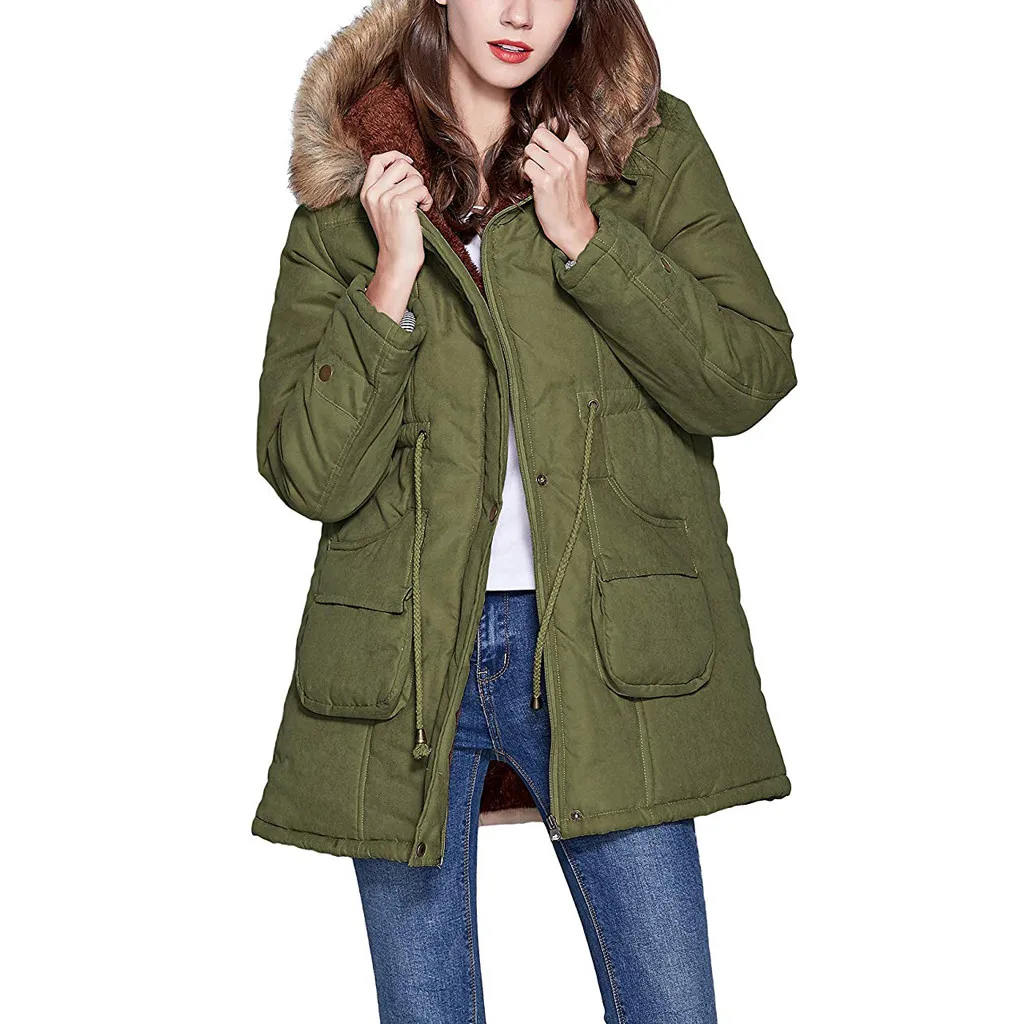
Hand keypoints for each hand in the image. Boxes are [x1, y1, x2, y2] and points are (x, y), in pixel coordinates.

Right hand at [360, 151, 433, 277]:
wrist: (397, 259)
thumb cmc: (396, 236)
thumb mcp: (383, 208)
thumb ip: (387, 187)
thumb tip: (405, 165)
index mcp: (366, 192)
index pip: (377, 160)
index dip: (395, 156)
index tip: (408, 162)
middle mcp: (373, 193)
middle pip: (399, 164)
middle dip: (414, 176)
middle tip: (416, 193)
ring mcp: (385, 198)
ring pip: (414, 177)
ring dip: (422, 191)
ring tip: (418, 207)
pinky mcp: (400, 204)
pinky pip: (422, 189)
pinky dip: (427, 200)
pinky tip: (422, 212)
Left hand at [522, 123, 597, 260]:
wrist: (571, 223)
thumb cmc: (569, 194)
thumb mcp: (575, 166)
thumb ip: (565, 146)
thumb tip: (544, 125)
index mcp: (580, 150)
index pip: (556, 124)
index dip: (545, 134)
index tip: (546, 148)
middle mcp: (570, 157)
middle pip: (539, 133)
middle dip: (534, 146)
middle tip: (539, 162)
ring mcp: (558, 169)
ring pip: (530, 150)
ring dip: (529, 162)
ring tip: (538, 174)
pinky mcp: (545, 181)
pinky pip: (525, 166)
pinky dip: (526, 175)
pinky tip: (534, 183)